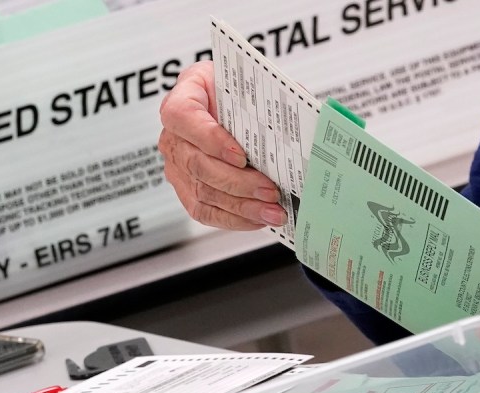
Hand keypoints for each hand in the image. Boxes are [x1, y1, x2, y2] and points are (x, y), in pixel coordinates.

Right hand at [158, 61, 286, 229]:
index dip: (211, 139)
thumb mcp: (252, 84)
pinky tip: (258, 219)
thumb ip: (270, 99)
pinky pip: (205, 211)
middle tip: (271, 191)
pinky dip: (234, 219)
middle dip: (239, 182)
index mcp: (185, 98)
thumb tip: (305, 120)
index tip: (242, 155)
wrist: (229, 107)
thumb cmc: (239, 95)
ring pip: (203, 192)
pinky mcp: (187, 190)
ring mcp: (177, 165)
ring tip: (273, 212)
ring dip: (242, 207)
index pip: (185, 118)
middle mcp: (174, 135)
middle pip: (198, 164)